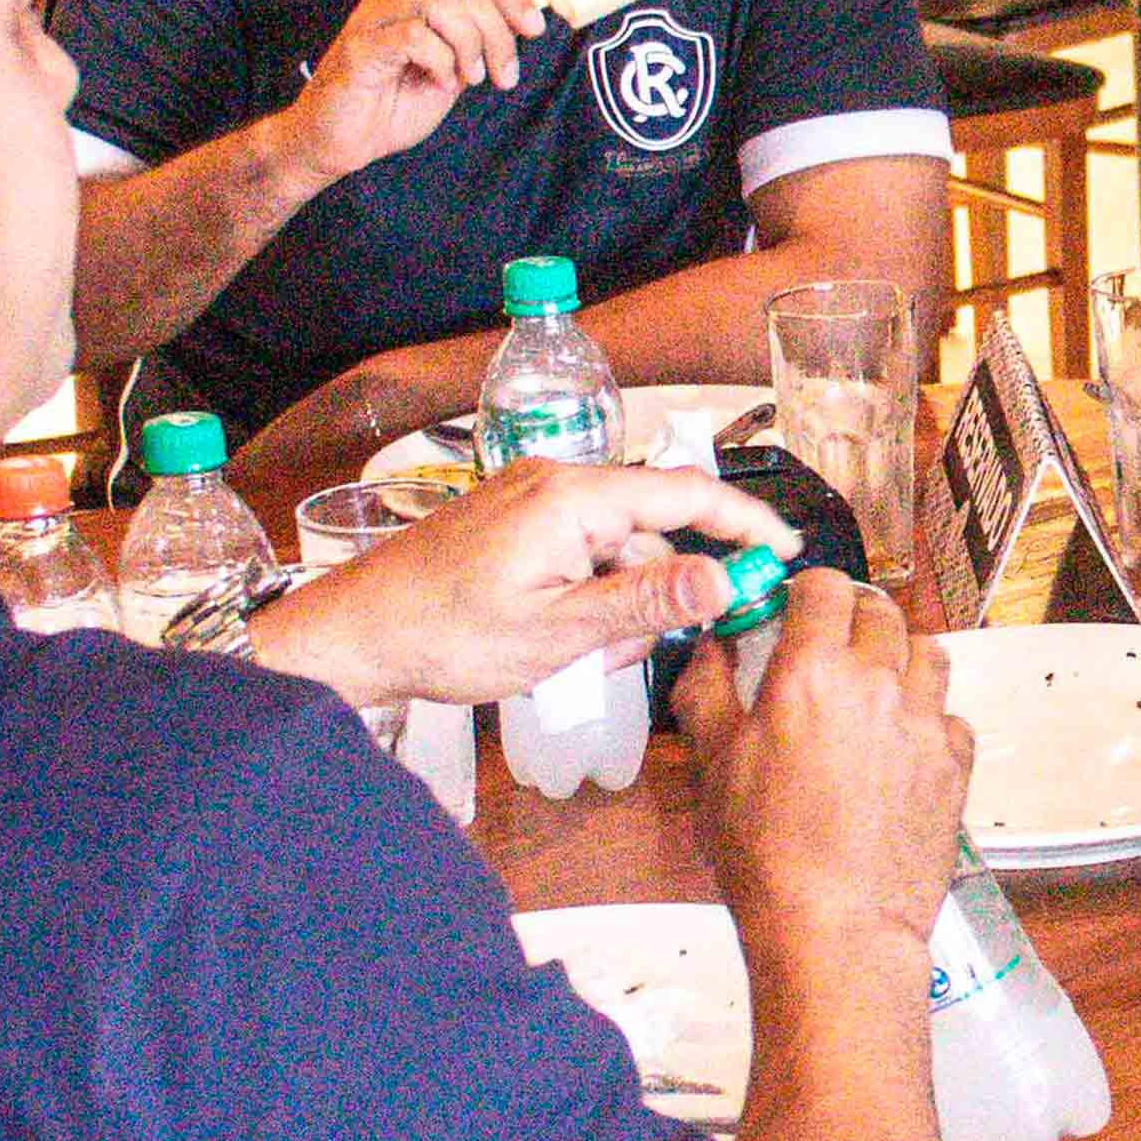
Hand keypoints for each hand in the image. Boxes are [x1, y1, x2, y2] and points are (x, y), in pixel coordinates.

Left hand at [259, 458, 771, 709]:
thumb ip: (645, 602)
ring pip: (615, 545)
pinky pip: (579, 549)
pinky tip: (560, 640)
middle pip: (651, 526)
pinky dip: (588, 592)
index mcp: (572, 498)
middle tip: (637, 650)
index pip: (685, 494)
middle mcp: (555, 482)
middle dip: (661, 588)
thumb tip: (722, 580)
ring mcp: (530, 499)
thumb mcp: (558, 632)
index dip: (744, 521)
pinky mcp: (513, 521)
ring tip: (580, 658)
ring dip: (619, 600)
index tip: (784, 550)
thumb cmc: (445, 634)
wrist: (356, 633)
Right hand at [285, 0, 546, 183]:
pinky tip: (439, 84)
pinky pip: (414, 36)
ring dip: (469, 44)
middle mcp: (394, 1)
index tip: (534, 27)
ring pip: (440, 1)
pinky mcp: (361, 47)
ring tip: (467, 79)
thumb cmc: (387, 108)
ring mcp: (375, 20)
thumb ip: (476, 48)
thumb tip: (520, 26)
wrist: (336, 143)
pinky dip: (438, 60)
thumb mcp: (449, 74)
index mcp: (416, 3)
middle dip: (496, 32)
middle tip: (502, 74)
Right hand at [679, 568, 968, 964]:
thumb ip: (708, 691)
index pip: (824, 587)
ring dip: (899, 658)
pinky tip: (901, 745)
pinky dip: (929, 718)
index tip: (794, 610)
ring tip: (873, 690)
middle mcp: (876, 684)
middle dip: (853, 619)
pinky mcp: (954, 765)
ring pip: (928, 653)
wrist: (836, 928)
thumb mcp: (713, 766)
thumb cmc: (768, 856)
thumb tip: (710, 649)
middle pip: (880, 611)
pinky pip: (951, 715)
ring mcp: (923, 723)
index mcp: (811, 673)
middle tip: (830, 650)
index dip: (807, 592)